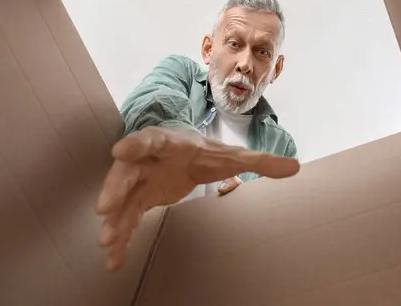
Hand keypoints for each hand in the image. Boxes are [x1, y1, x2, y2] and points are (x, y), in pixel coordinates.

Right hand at [95, 126, 299, 270]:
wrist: (185, 153)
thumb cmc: (204, 151)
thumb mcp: (231, 155)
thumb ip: (259, 160)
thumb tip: (295, 167)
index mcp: (168, 142)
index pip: (150, 140)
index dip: (136, 145)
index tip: (121, 151)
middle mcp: (147, 160)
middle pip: (127, 171)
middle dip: (115, 187)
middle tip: (105, 207)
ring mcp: (139, 181)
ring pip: (122, 199)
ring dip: (114, 219)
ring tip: (107, 242)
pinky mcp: (139, 200)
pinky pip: (127, 219)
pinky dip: (121, 237)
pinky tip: (115, 260)